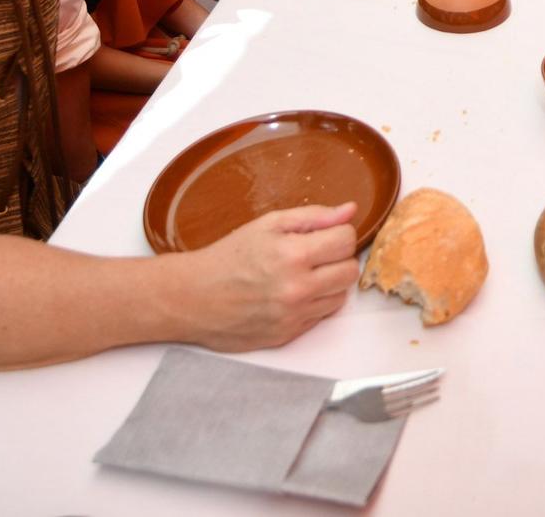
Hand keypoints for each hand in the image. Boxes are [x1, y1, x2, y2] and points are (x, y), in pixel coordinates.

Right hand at [186, 202, 361, 349]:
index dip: (338, 233)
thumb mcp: (268, 225)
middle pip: (350, 271)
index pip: (347, 240)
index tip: (325, 234)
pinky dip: (315, 303)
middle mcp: (297, 289)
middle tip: (316, 254)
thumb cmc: (228, 257)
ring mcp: (294, 315)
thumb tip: (350, 211)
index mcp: (293, 255)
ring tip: (303, 274)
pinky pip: (322, 316)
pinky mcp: (290, 335)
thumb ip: (314, 216)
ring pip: (341, 295)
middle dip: (338, 258)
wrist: (194, 298)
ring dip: (329, 283)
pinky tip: (293, 293)